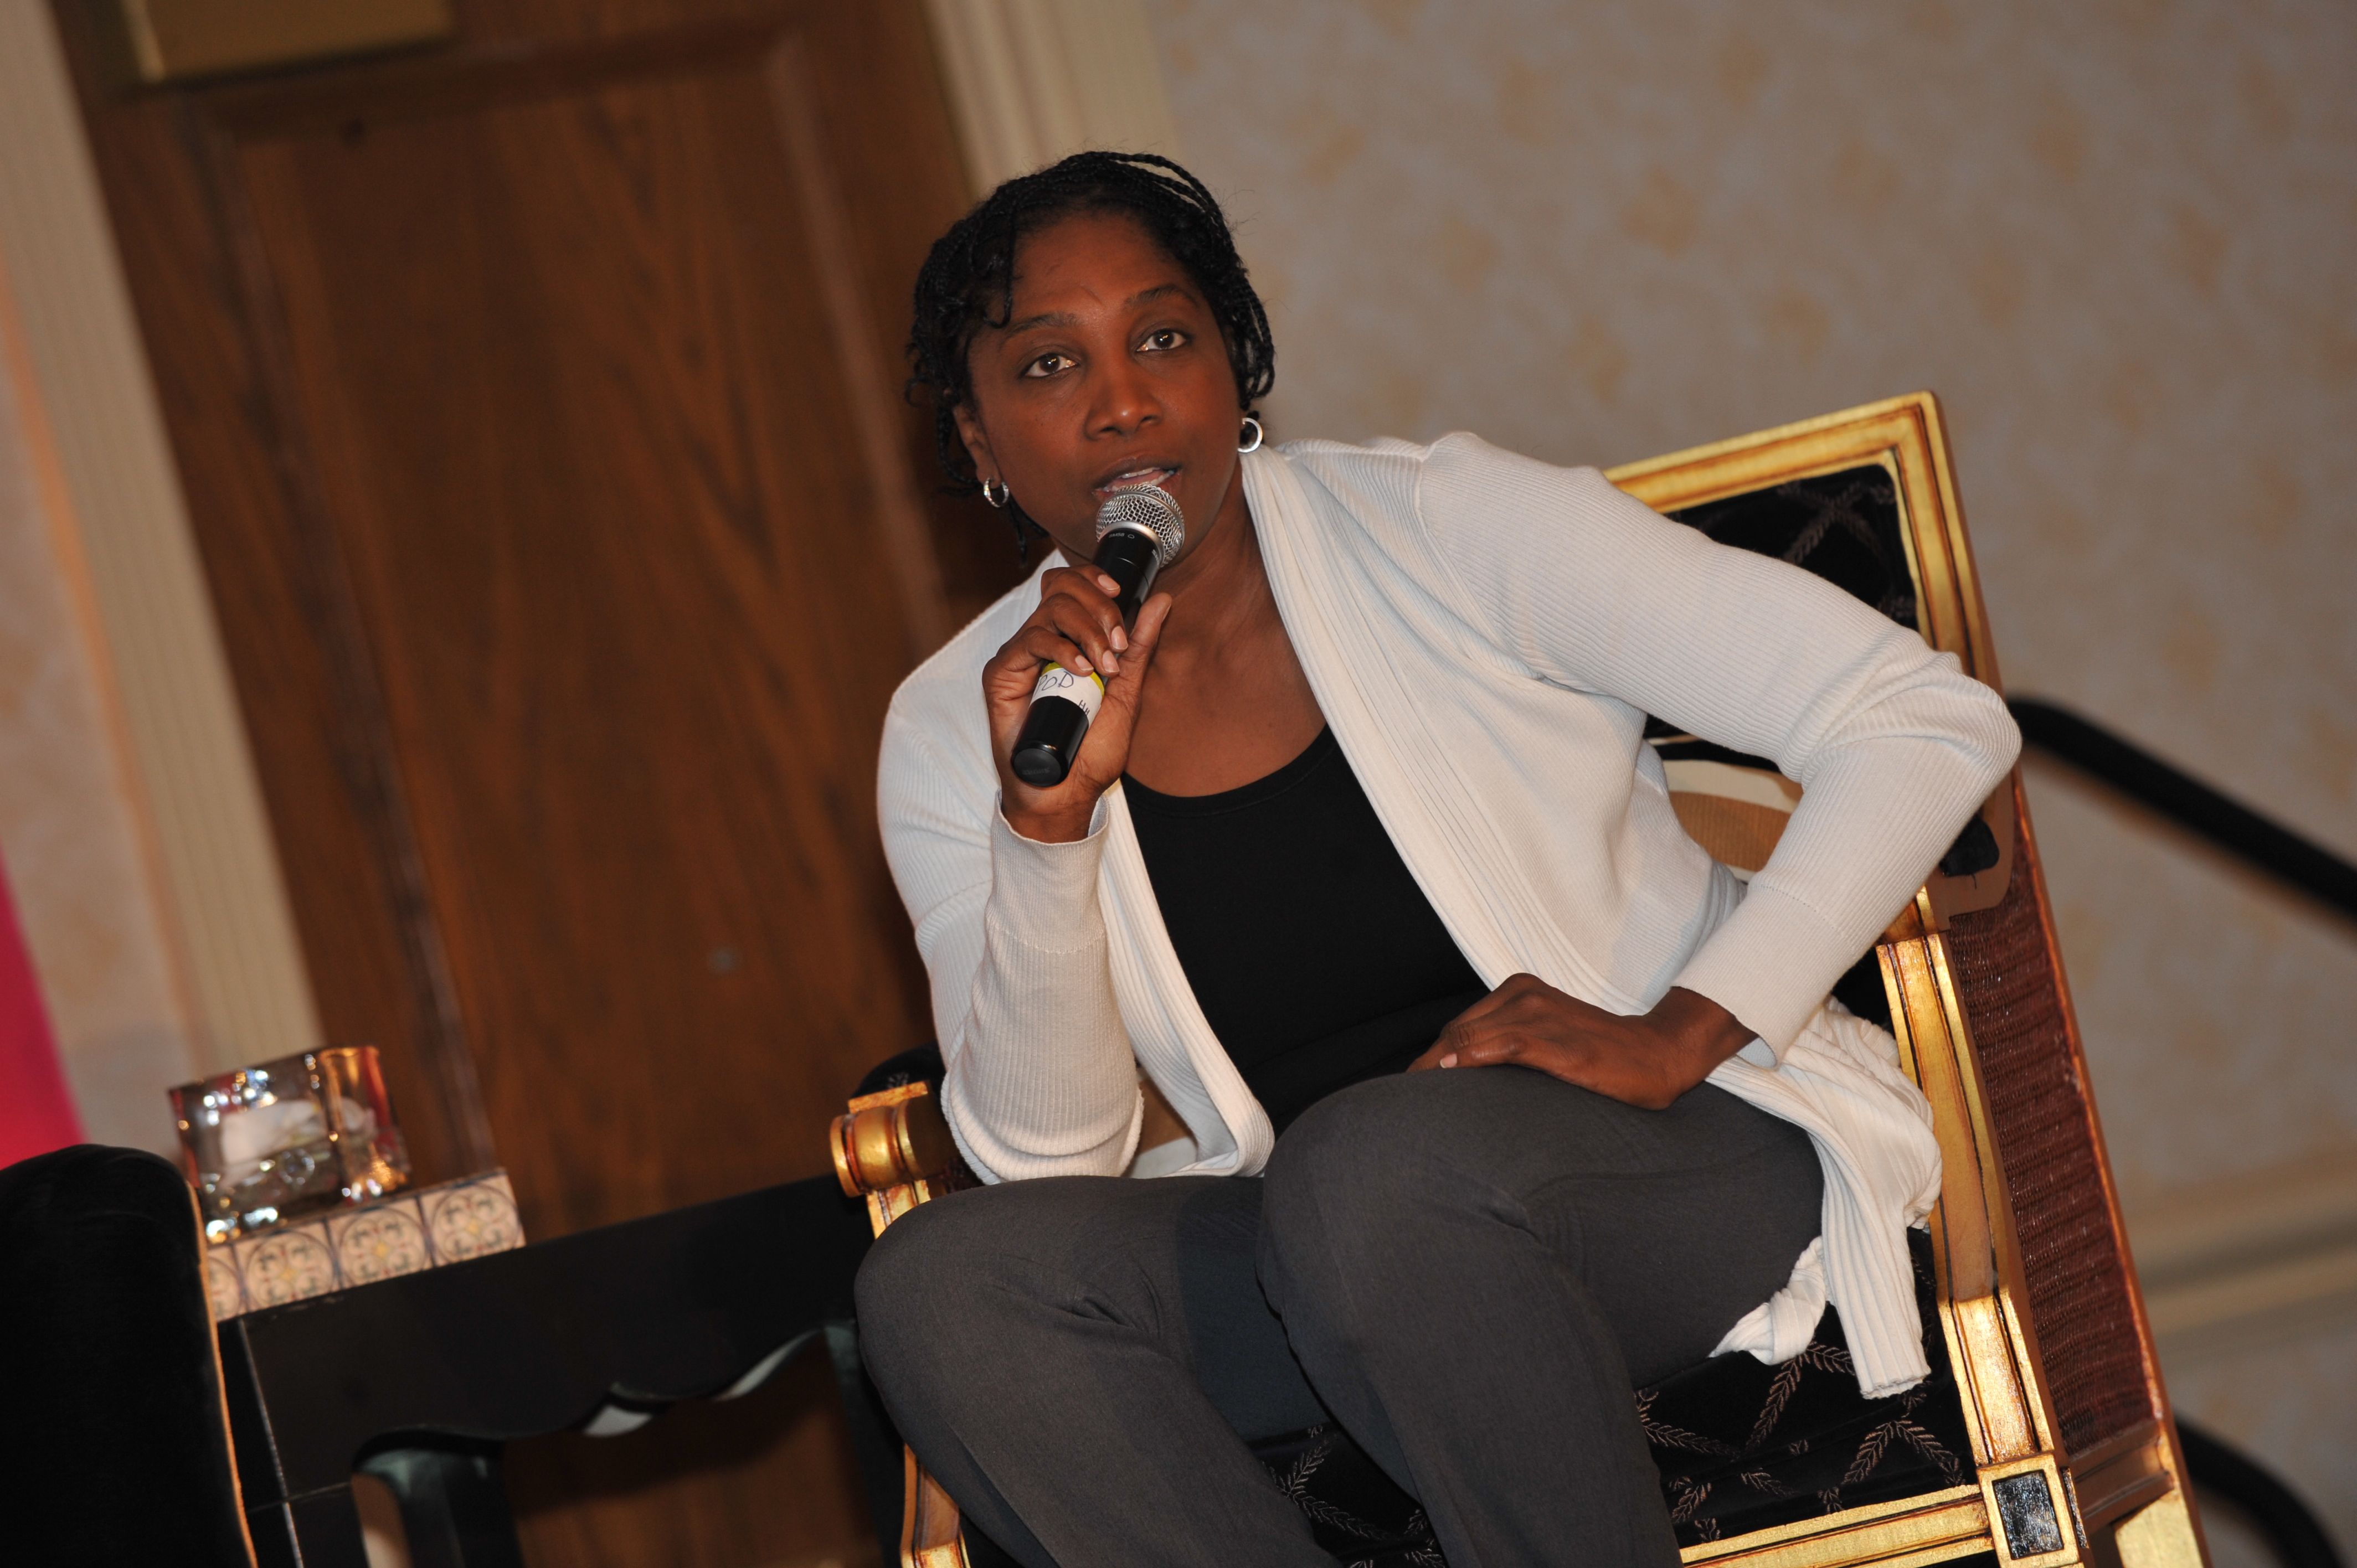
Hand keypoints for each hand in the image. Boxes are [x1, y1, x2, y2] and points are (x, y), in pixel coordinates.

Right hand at [984, 565, 1171, 842]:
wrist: (1067, 792)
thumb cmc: (1091, 748)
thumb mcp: (1127, 691)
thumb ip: (1139, 646)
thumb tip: (1161, 600)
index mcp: (1067, 639)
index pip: (1071, 585)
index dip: (1093, 579)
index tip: (1119, 592)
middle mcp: (1040, 641)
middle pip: (1061, 588)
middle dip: (1099, 607)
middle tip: (1117, 643)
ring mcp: (1019, 657)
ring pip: (1049, 610)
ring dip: (1087, 630)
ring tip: (1104, 665)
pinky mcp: (1002, 675)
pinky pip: (1029, 641)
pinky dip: (1060, 649)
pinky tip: (1081, 669)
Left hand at [1407, 977, 1757, 1109]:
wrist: (1658, 1055)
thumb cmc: (1601, 1055)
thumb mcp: (1548, 1042)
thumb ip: (1507, 1048)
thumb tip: (1462, 1077)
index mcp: (1519, 991)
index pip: (1457, 1029)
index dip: (1430, 1062)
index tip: (1410, 1094)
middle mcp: (1522, 994)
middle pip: (1454, 1034)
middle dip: (1426, 1069)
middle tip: (1404, 1109)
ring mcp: (1538, 1013)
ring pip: (1467, 1038)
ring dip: (1436, 1070)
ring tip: (1415, 1105)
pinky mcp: (1554, 1038)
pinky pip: (1498, 1045)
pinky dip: (1468, 1060)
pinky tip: (1448, 1079)